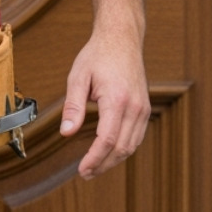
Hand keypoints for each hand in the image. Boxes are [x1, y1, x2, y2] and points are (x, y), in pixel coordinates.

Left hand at [59, 28, 149, 178]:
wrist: (122, 38)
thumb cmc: (98, 55)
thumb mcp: (78, 76)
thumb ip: (73, 107)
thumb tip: (66, 133)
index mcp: (117, 99)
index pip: (107, 139)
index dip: (95, 159)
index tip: (82, 170)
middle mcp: (135, 106)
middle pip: (121, 148)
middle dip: (103, 164)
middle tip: (85, 173)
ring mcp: (143, 108)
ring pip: (131, 146)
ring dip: (114, 160)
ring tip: (94, 167)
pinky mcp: (145, 108)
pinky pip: (137, 137)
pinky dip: (123, 149)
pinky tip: (109, 153)